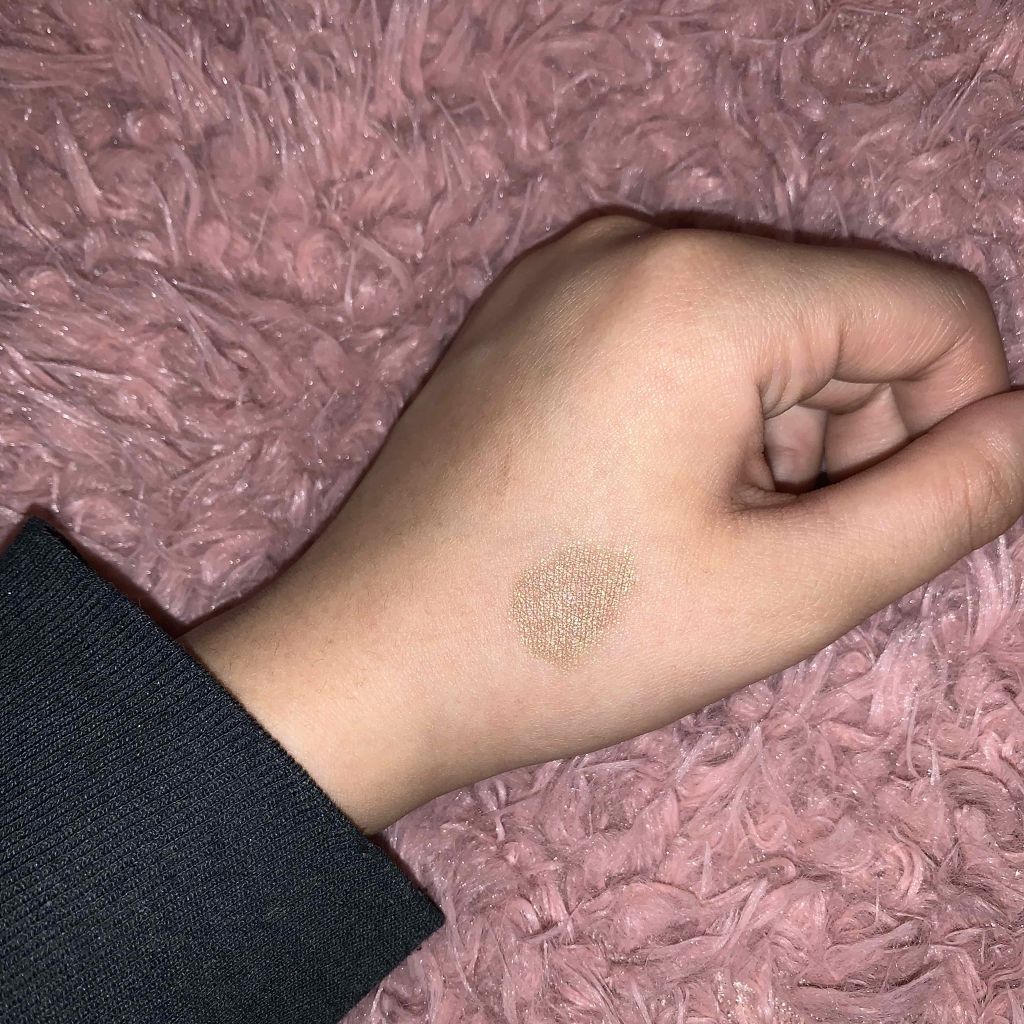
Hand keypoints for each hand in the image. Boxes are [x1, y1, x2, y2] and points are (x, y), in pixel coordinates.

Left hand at [182, 218, 1023, 832]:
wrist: (371, 657)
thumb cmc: (566, 640)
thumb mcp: (786, 590)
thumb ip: (947, 502)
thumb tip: (1022, 432)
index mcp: (707, 288)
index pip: (932, 315)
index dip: (955, 426)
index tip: (882, 529)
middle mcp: (635, 244)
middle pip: (839, 316)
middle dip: (847, 436)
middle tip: (768, 551)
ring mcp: (569, 270)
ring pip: (760, 329)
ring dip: (774, 434)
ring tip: (692, 534)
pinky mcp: (531, 310)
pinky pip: (676, 335)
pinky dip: (702, 413)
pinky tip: (638, 498)